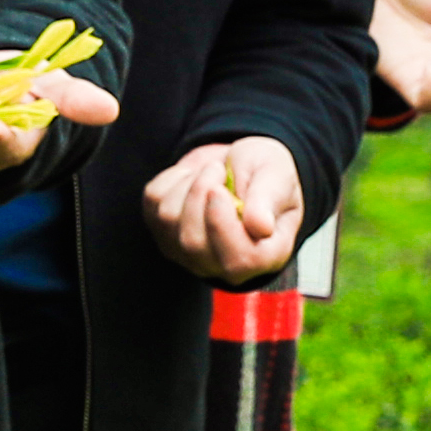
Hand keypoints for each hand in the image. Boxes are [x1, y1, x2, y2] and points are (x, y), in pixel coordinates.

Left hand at [143, 135, 309, 280]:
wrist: (241, 166)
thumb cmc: (265, 174)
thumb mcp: (276, 176)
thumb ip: (268, 200)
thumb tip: (260, 227)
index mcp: (265, 256)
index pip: (238, 260)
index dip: (221, 225)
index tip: (217, 190)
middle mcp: (225, 264)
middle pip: (193, 244)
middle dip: (199, 195)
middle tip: (217, 169)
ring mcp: (189, 253)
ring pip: (169, 220)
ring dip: (188, 183)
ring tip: (213, 172)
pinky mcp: (164, 233)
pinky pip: (154, 202)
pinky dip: (173, 179)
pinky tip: (195, 178)